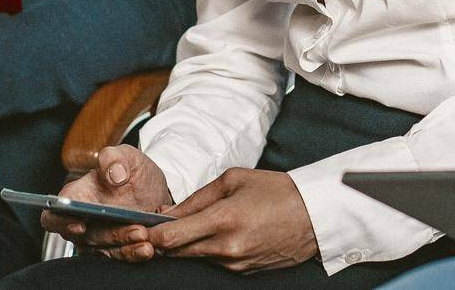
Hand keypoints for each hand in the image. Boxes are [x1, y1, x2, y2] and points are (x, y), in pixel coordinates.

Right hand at [41, 146, 173, 255]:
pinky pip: (119, 257)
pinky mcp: (115, 250)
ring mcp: (98, 239)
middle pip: (86, 237)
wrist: (156, 193)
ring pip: (105, 250)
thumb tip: (113, 175)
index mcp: (77, 197)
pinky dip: (133, 254)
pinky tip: (147, 248)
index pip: (53, 215)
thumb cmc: (134, 174)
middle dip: (111, 235)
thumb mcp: (129, 157)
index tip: (81, 224)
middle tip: (136, 228)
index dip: (60, 222)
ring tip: (144, 236)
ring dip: (124, 247)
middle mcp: (83, 222)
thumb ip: (116, 158)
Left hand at [145, 169, 316, 272]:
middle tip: (159, 226)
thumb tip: (167, 212)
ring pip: (195, 257)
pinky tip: (220, 234)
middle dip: (165, 240)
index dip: (151, 234)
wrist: (314, 215)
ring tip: (196, 224)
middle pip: (177, 252)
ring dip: (188, 244)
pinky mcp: (244, 273)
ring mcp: (235, 264)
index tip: (140, 228)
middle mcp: (226, 248)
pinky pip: (215, 262)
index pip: (171, 238)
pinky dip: (209, 250)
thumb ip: (197, 197)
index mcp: (223, 220)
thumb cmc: (276, 190)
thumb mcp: (234, 180)